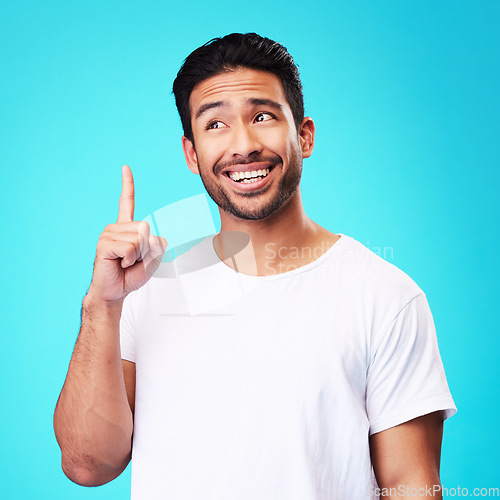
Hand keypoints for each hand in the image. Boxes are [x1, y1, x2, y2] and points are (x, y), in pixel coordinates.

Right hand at [87, 165, 166, 304]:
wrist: (115, 291)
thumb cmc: (131, 275)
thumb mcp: (152, 259)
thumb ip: (157, 245)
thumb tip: (152, 235)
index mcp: (126, 228)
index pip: (127, 202)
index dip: (127, 185)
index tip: (125, 168)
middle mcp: (116, 227)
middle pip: (146, 228)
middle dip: (147, 248)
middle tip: (133, 259)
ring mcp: (108, 233)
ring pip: (139, 239)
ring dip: (138, 255)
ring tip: (125, 262)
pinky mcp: (104, 243)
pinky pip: (130, 248)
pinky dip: (130, 259)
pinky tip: (119, 263)